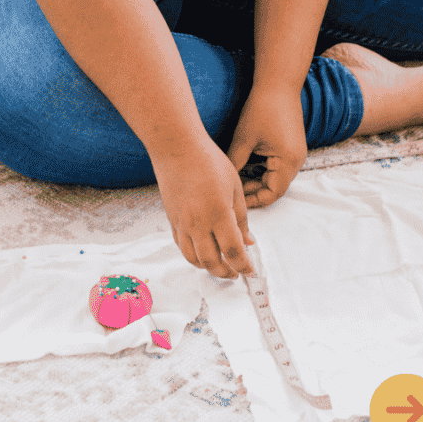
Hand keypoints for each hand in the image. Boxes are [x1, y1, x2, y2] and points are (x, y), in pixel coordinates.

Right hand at [151, 139, 255, 278]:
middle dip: (226, 273)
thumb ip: (241, 217)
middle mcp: (198, 223)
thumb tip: (248, 241)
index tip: (250, 271)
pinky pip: (181, 246)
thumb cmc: (208, 161)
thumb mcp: (234, 187)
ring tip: (219, 266)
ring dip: (208, 268)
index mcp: (219, 214)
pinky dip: (193, 255)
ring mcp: (182, 223)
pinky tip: (202, 251)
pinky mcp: (172, 219)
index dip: (244, 266)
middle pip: (212, 262)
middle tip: (236, 273)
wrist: (177, 148)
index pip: (233, 252)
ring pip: (193, 259)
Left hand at [227, 85, 307, 207]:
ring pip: (276, 176)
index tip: (236, 200)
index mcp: (288, 161)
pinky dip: (264, 169)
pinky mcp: (292, 145)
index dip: (254, 200)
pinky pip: (278, 165)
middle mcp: (297, 160)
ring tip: (238, 179)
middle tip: (234, 192)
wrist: (278, 83)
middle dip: (255, 191)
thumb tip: (224, 181)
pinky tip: (247, 165)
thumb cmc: (262, 108)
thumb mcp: (244, 139)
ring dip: (259, 180)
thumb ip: (235, 163)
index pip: (272, 194)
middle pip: (276, 187)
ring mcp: (296, 153)